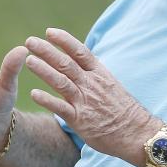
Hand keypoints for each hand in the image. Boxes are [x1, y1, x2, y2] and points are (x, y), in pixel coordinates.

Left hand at [23, 28, 155, 162]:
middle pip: (66, 63)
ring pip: (61, 81)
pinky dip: (47, 100)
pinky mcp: (80, 120)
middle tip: (30, 41)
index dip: (64, 41)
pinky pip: (60, 108)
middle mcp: (91, 84)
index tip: (49, 32)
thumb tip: (81, 65)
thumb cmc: (123, 111)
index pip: (80, 52)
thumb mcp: (111, 86)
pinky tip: (34, 93)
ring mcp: (85, 101)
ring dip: (44, 70)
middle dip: (47, 51)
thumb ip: (94, 75)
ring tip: (29, 60)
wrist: (137, 134)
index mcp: (100, 74)